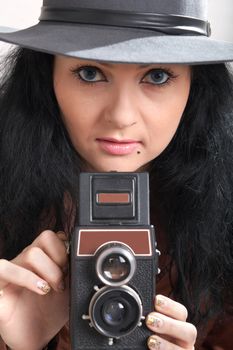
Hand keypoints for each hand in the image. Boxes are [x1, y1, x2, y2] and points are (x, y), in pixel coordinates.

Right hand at [0, 230, 68, 349]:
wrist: (36, 338)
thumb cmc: (50, 311)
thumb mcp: (69, 289)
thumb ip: (73, 270)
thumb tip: (80, 256)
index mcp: (43, 257)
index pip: (54, 235)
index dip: (65, 249)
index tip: (71, 268)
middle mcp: (28, 260)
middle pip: (45, 237)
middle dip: (60, 258)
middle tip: (63, 279)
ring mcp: (14, 271)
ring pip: (30, 252)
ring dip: (48, 269)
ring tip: (52, 288)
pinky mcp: (0, 285)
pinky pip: (4, 269)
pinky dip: (25, 277)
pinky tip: (39, 289)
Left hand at [146, 295, 196, 348]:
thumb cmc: (148, 339)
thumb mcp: (149, 327)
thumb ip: (148, 319)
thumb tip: (135, 305)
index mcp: (178, 325)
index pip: (181, 313)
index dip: (170, 306)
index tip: (156, 300)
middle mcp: (184, 340)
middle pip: (189, 331)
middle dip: (170, 324)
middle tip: (150, 320)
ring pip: (184, 349)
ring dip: (166, 344)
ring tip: (150, 341)